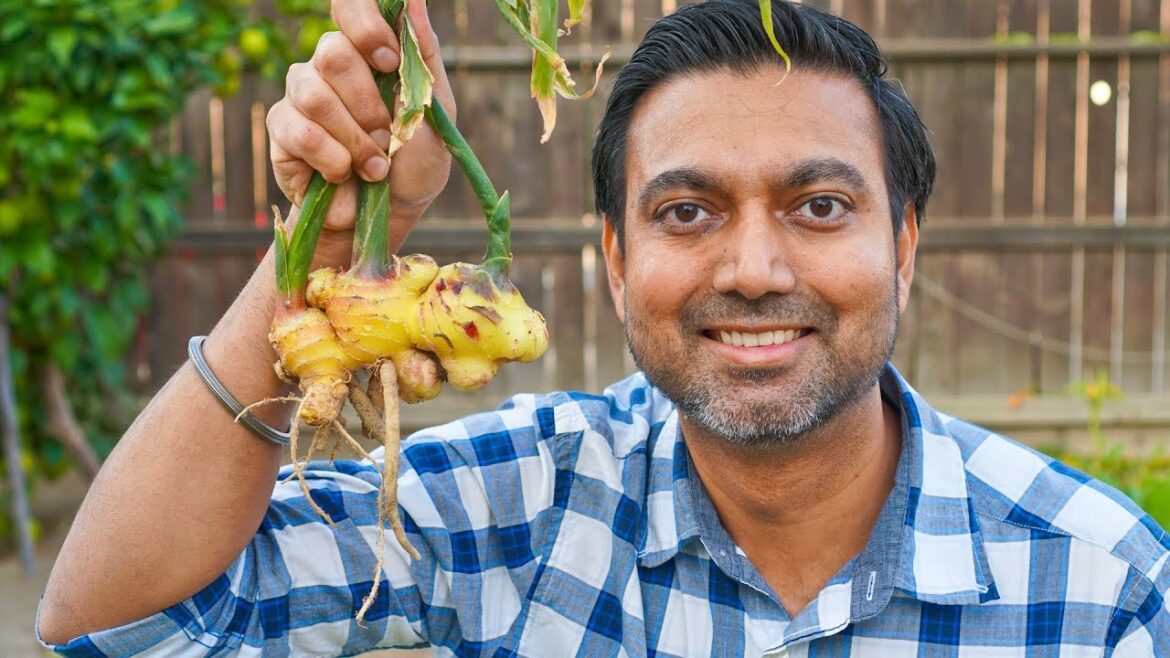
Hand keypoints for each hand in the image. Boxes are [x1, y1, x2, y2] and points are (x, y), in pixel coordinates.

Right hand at [267, 0, 455, 266]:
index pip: (350, 5)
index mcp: (369, 52)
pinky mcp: (282, 130)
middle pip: (331, 51)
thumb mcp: (434, 112)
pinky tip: (342, 173)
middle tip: (387, 137)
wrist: (388, 215)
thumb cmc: (415, 162)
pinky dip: (331, 158)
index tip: (388, 61)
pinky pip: (299, 131)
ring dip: (353, 137)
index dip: (363, 24)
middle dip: (367, 103)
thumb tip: (415, 1)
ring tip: (374, 166)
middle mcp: (330, 66)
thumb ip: (424, 56)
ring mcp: (302, 95)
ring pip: (313, 92)